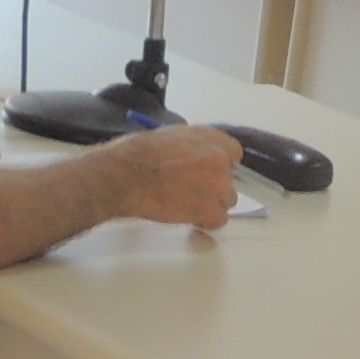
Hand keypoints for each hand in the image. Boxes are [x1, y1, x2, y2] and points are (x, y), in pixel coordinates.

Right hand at [120, 126, 242, 233]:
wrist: (126, 175)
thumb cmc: (136, 155)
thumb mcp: (169, 136)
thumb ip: (191, 146)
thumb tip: (193, 156)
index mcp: (209, 137)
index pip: (233, 153)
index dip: (220, 166)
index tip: (210, 172)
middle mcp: (218, 159)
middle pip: (229, 180)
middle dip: (213, 187)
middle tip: (190, 190)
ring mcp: (218, 185)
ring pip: (227, 201)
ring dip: (210, 205)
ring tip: (186, 205)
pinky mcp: (210, 209)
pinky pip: (219, 220)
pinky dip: (205, 222)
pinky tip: (188, 217)